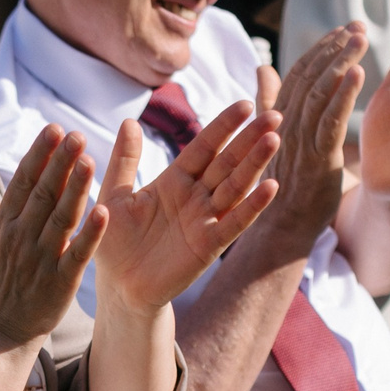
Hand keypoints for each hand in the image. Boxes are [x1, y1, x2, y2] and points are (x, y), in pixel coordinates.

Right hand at [0, 130, 105, 347]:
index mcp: (4, 224)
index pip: (23, 182)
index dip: (40, 155)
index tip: (54, 129)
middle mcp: (21, 238)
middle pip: (43, 195)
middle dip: (60, 163)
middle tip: (77, 135)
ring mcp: (41, 261)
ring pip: (61, 219)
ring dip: (76, 190)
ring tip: (90, 161)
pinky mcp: (60, 284)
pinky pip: (77, 255)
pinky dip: (90, 235)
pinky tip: (104, 212)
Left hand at [93, 100, 280, 312]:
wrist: (118, 286)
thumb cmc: (115, 241)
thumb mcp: (114, 195)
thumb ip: (124, 160)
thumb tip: (129, 121)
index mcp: (175, 180)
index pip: (204, 147)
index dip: (223, 127)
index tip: (245, 104)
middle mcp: (195, 197)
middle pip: (227, 162)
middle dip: (250, 139)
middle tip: (274, 113)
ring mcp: (205, 220)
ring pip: (235, 187)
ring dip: (255, 164)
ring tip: (274, 139)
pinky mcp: (208, 246)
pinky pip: (234, 223)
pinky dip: (252, 206)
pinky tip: (271, 186)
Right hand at [262, 22, 367, 237]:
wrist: (283, 224)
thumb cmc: (281, 181)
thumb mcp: (272, 135)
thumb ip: (269, 101)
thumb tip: (262, 68)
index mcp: (278, 117)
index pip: (298, 72)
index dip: (321, 48)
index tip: (342, 29)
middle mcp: (286, 124)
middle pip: (310, 76)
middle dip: (335, 48)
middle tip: (357, 26)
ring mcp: (301, 140)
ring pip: (320, 93)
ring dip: (341, 62)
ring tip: (361, 39)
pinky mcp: (318, 158)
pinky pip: (331, 121)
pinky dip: (344, 95)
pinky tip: (358, 74)